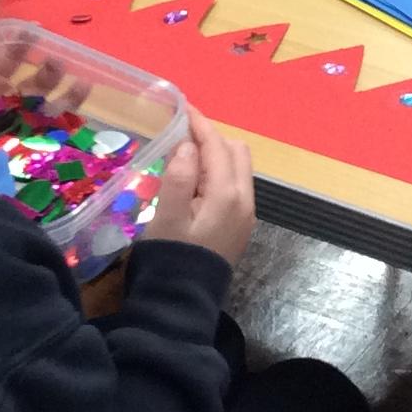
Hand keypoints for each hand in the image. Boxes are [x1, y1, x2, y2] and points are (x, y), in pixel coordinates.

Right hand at [144, 111, 254, 264]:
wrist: (182, 303)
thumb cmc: (170, 258)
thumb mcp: (166, 218)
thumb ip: (177, 178)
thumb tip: (187, 146)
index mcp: (227, 195)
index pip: (216, 146)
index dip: (199, 124)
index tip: (182, 107)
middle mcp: (244, 201)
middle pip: (235, 152)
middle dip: (211, 137)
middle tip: (180, 133)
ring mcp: (245, 215)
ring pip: (238, 168)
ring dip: (216, 155)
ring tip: (185, 156)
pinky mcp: (240, 226)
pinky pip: (235, 185)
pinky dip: (219, 173)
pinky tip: (195, 180)